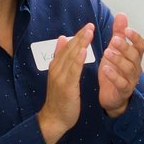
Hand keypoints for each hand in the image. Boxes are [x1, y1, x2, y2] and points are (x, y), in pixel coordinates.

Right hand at [38, 22, 93, 143]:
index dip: (77, 36)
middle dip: (80, 36)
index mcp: (56, 66)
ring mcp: (60, 78)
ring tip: (89, 33)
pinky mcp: (66, 87)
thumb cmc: (59, 99)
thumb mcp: (59, 76)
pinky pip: (73, 71)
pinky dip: (78, 60)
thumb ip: (61, 58)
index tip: (87, 26)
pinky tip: (84, 51)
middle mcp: (56, 69)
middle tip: (90, 25)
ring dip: (80, 44)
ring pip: (71, 57)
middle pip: (69, 49)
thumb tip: (62, 38)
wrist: (54, 119)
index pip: (67, 47)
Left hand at [97, 13, 143, 116]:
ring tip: (107, 52)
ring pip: (129, 68)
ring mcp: (131, 80)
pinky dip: (114, 76)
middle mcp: (135, 67)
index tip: (126, 29)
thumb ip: (119, 33)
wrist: (112, 97)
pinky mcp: (123, 91)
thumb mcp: (115, 49)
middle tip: (115, 40)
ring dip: (118, 59)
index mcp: (134, 57)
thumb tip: (121, 15)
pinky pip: (121, 83)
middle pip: (135, 55)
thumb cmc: (114, 71)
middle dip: (125, 47)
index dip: (135, 37)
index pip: (140, 45)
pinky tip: (105, 69)